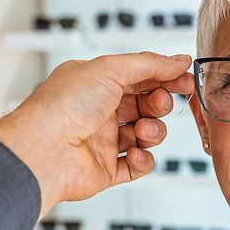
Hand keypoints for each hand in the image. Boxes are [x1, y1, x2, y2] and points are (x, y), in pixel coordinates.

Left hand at [0, 52, 194, 216]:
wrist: (44, 150)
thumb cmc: (62, 107)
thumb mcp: (110, 69)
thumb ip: (149, 64)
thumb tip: (178, 60)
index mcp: (96, 83)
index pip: (139, 77)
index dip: (165, 78)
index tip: (185, 80)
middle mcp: (99, 111)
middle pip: (146, 106)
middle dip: (159, 105)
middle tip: (158, 104)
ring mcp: (103, 141)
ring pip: (146, 135)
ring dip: (152, 132)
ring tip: (142, 131)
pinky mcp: (107, 169)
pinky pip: (138, 164)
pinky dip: (143, 159)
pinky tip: (135, 153)